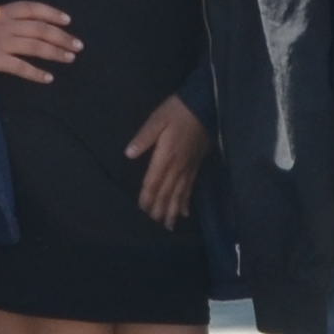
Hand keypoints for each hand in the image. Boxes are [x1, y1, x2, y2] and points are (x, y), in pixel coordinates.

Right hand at [0, 0, 79, 84]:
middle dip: (62, 37)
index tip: (67, 20)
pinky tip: (48, 78)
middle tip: (78, 45)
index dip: (52, 13)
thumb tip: (5, 23)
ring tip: (70, 58)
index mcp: (2, 12)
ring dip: (55, 52)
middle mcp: (6, 26)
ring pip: (36, 46)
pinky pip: (20, 67)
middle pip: (41, 29)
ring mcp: (1, 42)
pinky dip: (36, 73)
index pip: (33, 9)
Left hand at [129, 96, 207, 228]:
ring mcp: (188, 168)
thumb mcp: (157, 119)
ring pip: (179, 194)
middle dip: (160, 210)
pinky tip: (185, 213)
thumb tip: (128, 153)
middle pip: (166, 193)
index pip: (153, 183)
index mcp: (165, 156)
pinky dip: (186, 201)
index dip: (147, 198)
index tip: (141, 212)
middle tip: (154, 227)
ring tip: (169, 226)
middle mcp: (177, 166)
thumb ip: (143, 137)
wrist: (205, 106)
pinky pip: (190, 188)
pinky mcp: (196, 166)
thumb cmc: (177, 111)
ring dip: (173, 211)